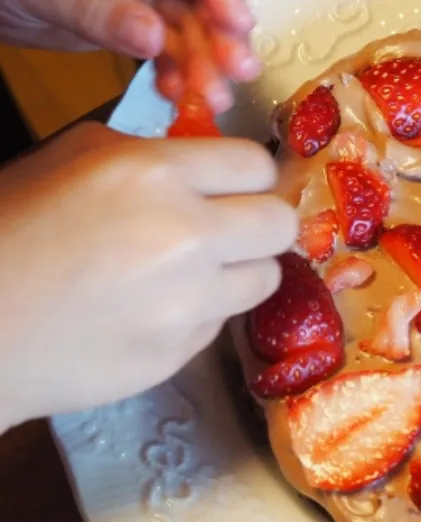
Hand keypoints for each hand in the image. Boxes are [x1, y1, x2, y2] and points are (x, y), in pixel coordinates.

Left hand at [0, 0, 258, 110]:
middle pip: (194, 5)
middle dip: (219, 38)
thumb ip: (99, 10)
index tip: (238, 23)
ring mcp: (133, 1)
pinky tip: (175, 93)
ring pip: (182, 33)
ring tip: (211, 96)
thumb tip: (151, 34)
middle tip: (236, 70)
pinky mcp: (122, 27)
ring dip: (201, 67)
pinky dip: (170, 74)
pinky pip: (159, 52)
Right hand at [0, 122, 296, 429]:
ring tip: (193, 273)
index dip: (249, 175)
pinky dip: (201, 314)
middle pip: (281, 223)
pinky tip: (154, 310)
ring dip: (240, 271)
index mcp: (151, 174)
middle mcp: (184, 236)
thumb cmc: (10, 230)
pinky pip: (221, 323)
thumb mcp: (70, 160)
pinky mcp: (181, 353)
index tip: (238, 186)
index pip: (255, 163)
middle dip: (262, 222)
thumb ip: (148, 155)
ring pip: (266, 278)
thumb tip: (202, 167)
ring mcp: (187, 302)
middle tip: (235, 229)